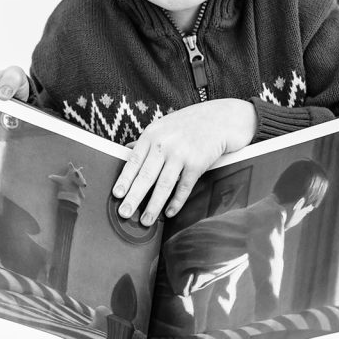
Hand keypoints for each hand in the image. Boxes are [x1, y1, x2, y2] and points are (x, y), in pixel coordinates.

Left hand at [113, 99, 256, 224]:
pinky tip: (169, 213)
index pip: (133, 161)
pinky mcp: (197, 163)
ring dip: (153, 206)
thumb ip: (147, 141)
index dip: (124, 180)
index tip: (116, 195)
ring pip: (163, 185)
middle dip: (133, 197)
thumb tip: (126, 151)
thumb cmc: (191, 123)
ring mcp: (181, 154)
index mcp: (151, 135)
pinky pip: (184, 187)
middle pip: (145, 176)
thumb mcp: (164, 126)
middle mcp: (164, 144)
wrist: (222, 118)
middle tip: (124, 213)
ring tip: (146, 220)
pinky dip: (176, 202)